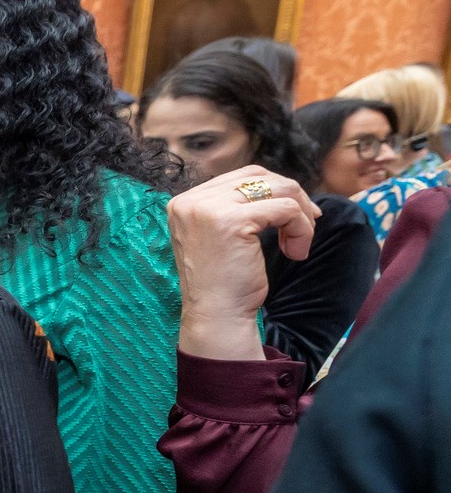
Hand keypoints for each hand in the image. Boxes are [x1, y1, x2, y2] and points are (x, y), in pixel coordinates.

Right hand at [168, 168, 319, 361]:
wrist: (216, 316)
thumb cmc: (224, 283)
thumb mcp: (222, 236)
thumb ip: (235, 208)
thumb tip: (282, 187)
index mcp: (184, 202)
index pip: (240, 177)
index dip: (274, 191)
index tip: (295, 216)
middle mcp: (191, 201)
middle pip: (259, 176)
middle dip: (291, 196)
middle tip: (308, 224)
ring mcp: (208, 209)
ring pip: (277, 189)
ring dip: (300, 214)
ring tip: (299, 244)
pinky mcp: (232, 221)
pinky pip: (286, 209)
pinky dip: (301, 229)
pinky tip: (296, 253)